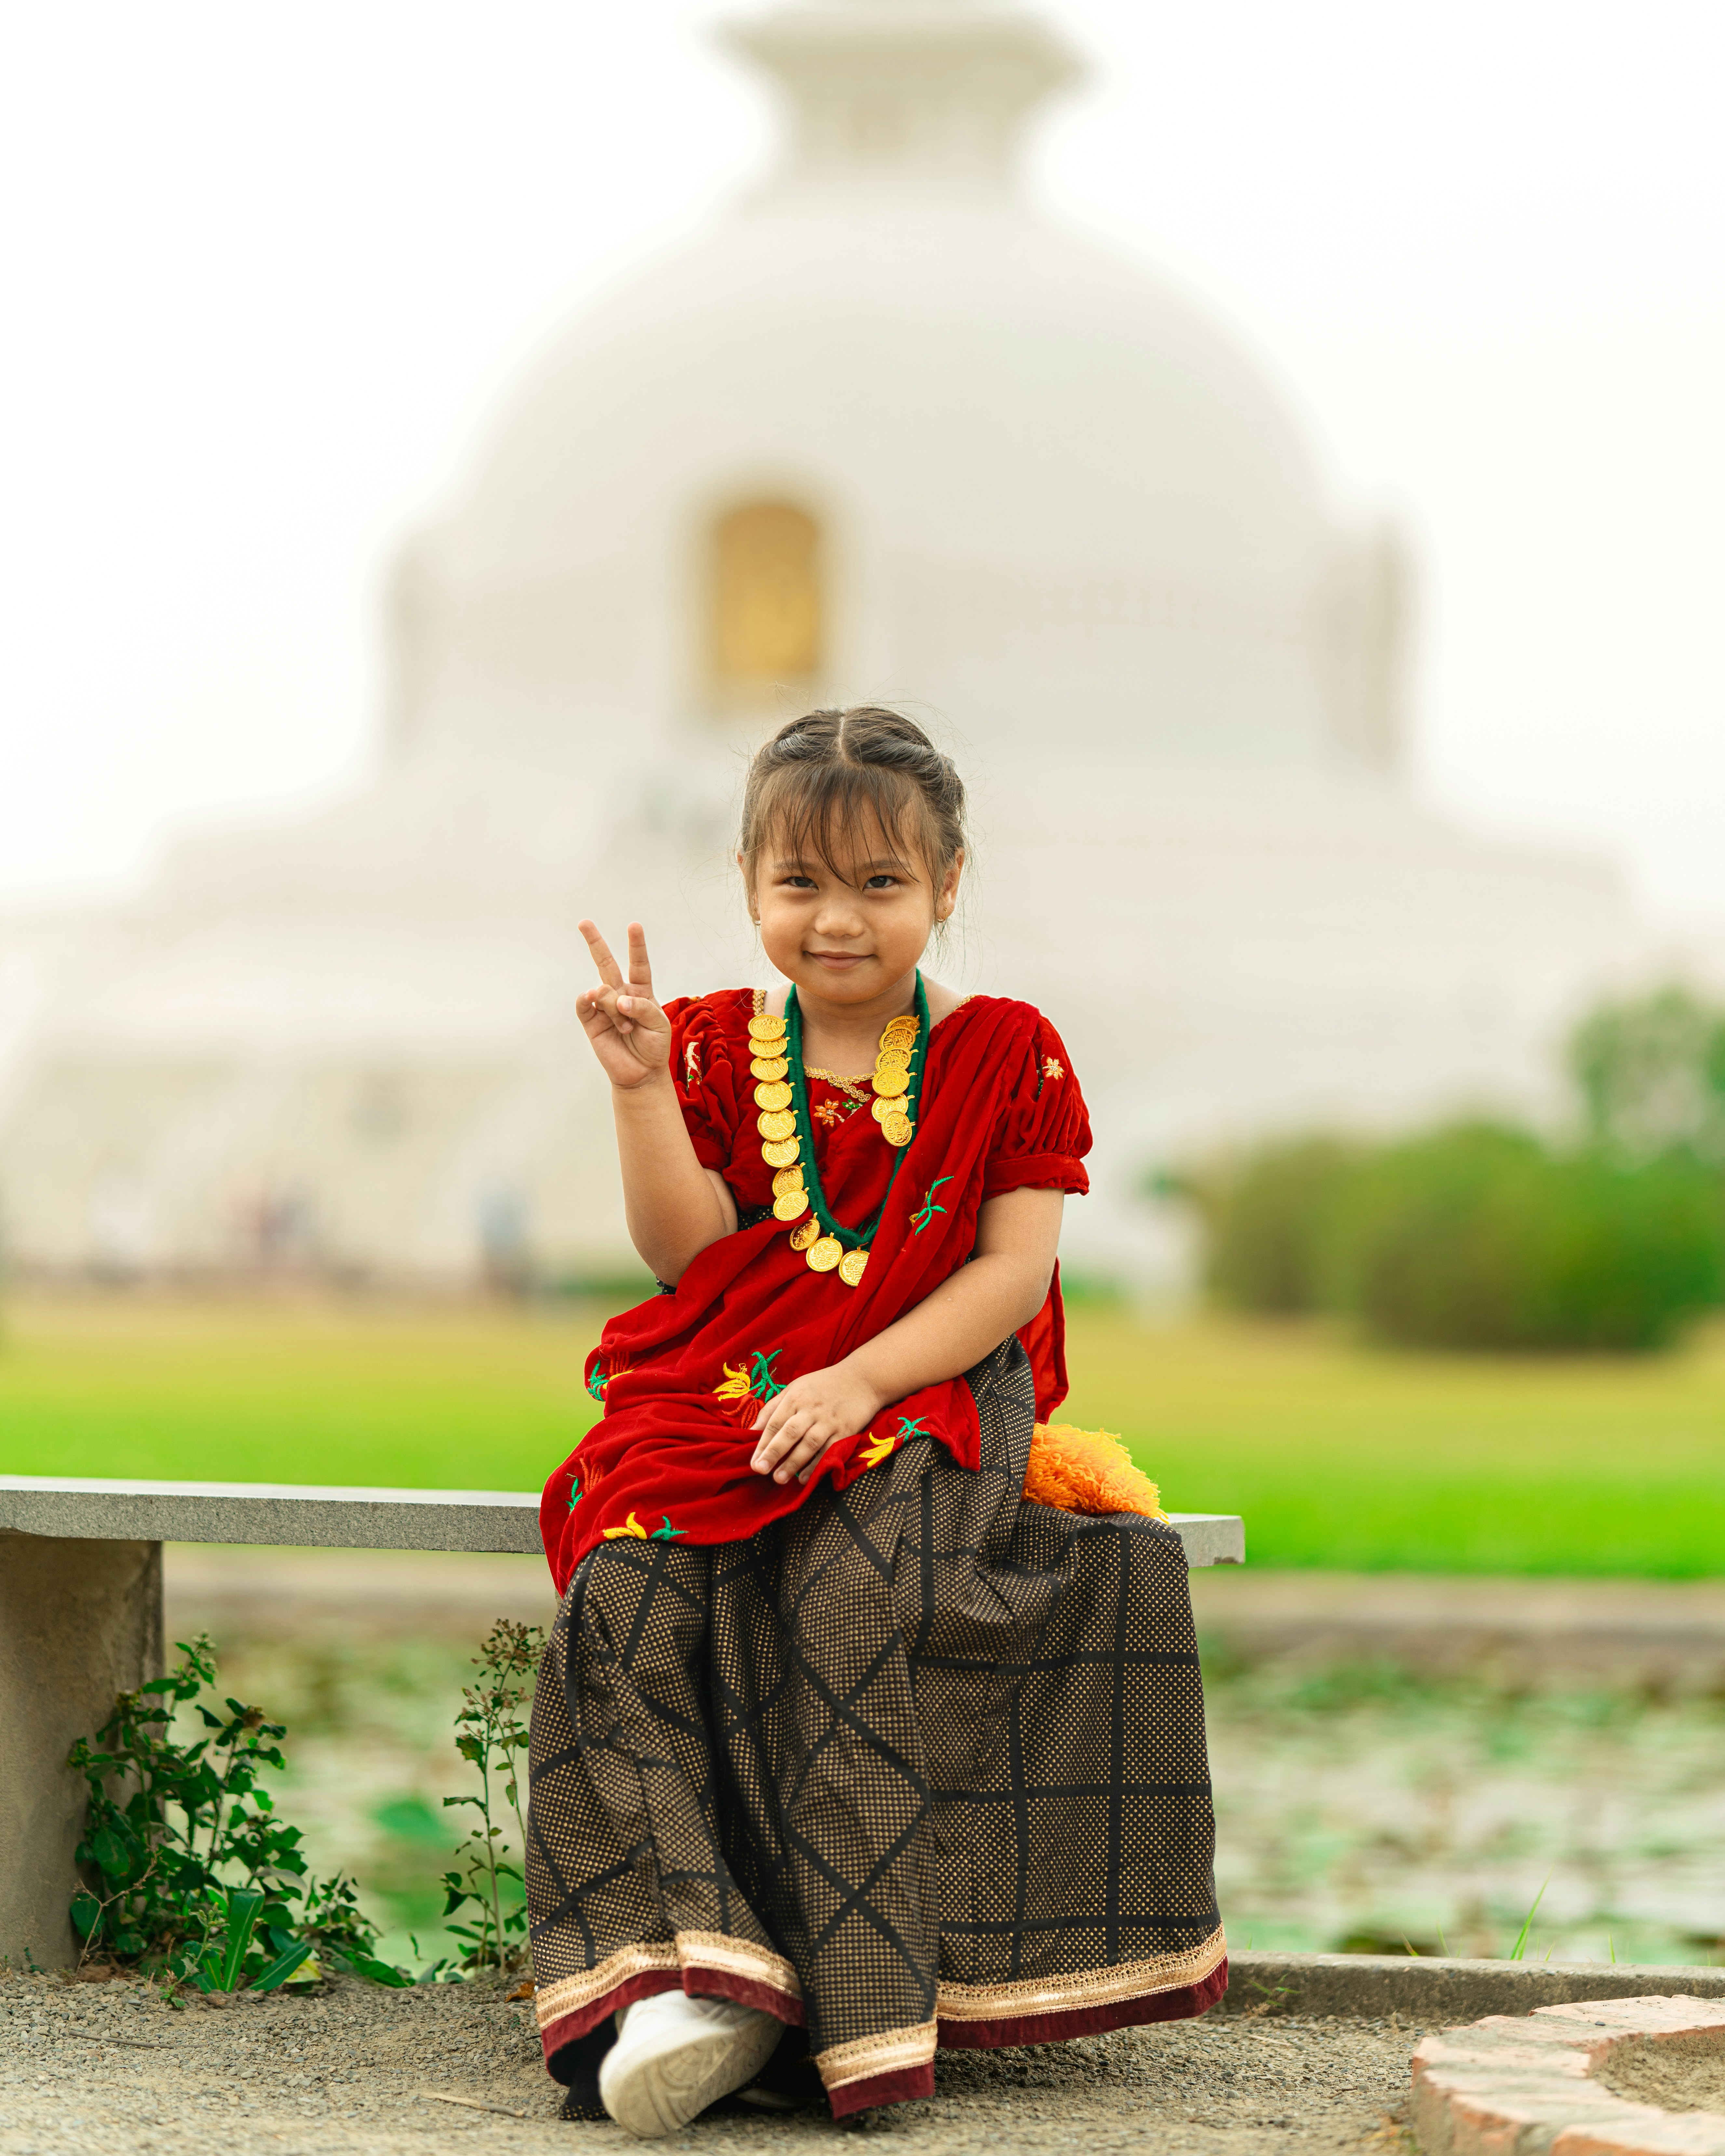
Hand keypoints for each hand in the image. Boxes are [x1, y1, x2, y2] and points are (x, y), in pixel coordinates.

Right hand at [577, 920, 671, 1089]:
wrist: (642, 1072)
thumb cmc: (653, 1045)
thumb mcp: (659, 1025)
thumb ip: (643, 1008)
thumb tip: (617, 999)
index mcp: (641, 991)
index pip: (638, 964)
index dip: (636, 945)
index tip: (634, 926)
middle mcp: (621, 994)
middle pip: (606, 965)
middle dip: (595, 943)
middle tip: (583, 922)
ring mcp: (604, 1007)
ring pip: (602, 992)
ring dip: (615, 1008)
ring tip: (626, 1028)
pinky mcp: (591, 1022)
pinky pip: (584, 1005)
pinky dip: (586, 999)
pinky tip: (590, 998)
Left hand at [751, 1362, 886, 1484]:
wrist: (863, 1378)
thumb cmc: (823, 1384)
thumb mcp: (795, 1388)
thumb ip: (773, 1408)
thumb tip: (751, 1429)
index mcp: (795, 1397)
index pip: (775, 1422)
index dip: (762, 1443)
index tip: (753, 1462)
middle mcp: (811, 1409)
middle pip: (789, 1433)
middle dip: (774, 1452)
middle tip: (760, 1470)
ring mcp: (829, 1420)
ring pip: (809, 1443)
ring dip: (794, 1462)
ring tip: (779, 1479)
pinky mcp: (846, 1430)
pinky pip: (829, 1449)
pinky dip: (817, 1464)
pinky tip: (806, 1478)